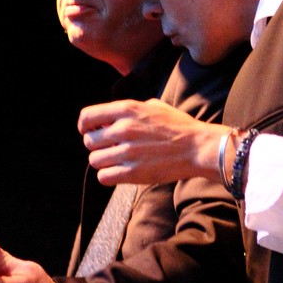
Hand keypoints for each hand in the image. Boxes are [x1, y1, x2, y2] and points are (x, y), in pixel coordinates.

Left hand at [77, 98, 227, 185]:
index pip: (87, 117)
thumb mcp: (152, 106)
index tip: (90, 131)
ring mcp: (128, 152)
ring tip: (116, 160)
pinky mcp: (133, 173)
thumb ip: (128, 110)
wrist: (198, 147)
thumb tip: (108, 120)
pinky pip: (103, 177)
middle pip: (89, 141)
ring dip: (103, 161)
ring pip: (94, 160)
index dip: (85, 126)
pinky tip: (119, 172)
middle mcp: (124, 129)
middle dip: (97, 145)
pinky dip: (108, 175)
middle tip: (110, 148)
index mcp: (127, 109)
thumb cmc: (178, 126)